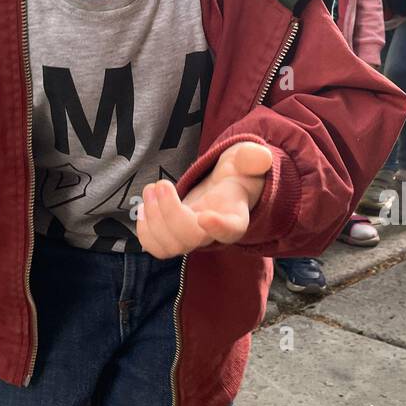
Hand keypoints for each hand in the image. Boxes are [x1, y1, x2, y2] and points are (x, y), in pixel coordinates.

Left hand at [136, 141, 273, 258]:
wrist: (221, 191)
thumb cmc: (235, 176)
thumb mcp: (245, 161)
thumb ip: (252, 159)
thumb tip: (261, 157)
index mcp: (235, 217)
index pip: (230, 230)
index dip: (218, 228)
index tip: (205, 216)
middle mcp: (212, 233)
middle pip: (190, 238)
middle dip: (170, 212)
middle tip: (161, 184)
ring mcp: (191, 239)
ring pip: (169, 246)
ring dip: (153, 218)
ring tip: (151, 189)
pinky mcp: (173, 240)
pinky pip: (155, 248)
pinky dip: (144, 230)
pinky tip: (145, 206)